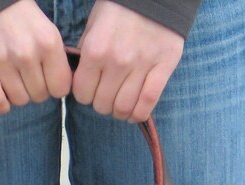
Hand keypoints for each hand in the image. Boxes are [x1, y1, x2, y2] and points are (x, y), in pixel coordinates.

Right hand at [0, 0, 71, 113]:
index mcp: (48, 42)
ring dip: (16, 94)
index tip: (46, 78)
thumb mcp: (46, 31)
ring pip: (18, 100)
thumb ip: (55, 59)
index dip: (54, 86)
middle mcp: (26, 53)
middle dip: (34, 89)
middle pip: (39, 96)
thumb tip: (61, 89)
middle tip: (25, 74)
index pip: (60, 89)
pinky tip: (0, 93)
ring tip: (11, 77)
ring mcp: (1, 60)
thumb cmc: (20, 18)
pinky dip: (0, 103)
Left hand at [73, 0, 183, 121]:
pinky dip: (139, 114)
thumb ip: (86, 54)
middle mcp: (117, 61)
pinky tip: (135, 113)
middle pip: (102, 105)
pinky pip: (148, 103)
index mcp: (95, 50)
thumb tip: (81, 81)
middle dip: (102, 104)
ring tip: (120, 105)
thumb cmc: (119, 8)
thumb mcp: (94, 25)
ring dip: (119, 112)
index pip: (82, 94)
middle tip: (107, 96)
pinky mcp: (163, 67)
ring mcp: (141, 65)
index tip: (90, 90)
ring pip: (124, 108)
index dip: (85, 95)